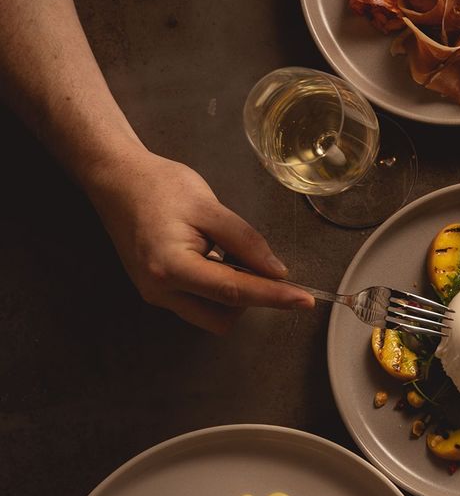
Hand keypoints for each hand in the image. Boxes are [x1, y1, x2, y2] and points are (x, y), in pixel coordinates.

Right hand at [82, 149, 313, 332]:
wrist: (118, 179)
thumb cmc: (159, 186)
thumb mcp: (210, 207)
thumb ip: (246, 242)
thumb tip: (277, 272)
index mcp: (171, 268)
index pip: (234, 291)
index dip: (273, 296)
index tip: (304, 300)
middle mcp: (159, 290)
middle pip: (223, 317)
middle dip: (249, 297)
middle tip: (258, 261)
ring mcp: (155, 294)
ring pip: (211, 314)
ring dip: (233, 293)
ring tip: (226, 250)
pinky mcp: (157, 289)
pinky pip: (198, 302)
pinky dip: (218, 287)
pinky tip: (215, 256)